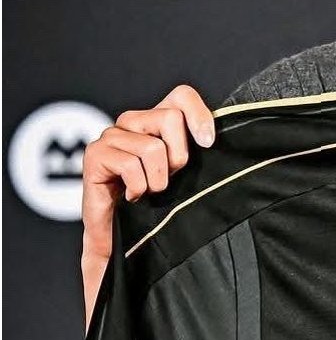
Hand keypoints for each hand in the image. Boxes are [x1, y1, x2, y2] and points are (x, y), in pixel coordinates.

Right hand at [80, 84, 214, 327]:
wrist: (129, 244)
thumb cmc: (165, 210)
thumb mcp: (193, 177)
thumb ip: (204, 151)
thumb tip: (237, 137)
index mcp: (158, 122)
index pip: (181, 95)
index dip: (198, 114)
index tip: (209, 144)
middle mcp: (134, 123)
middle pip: (169, 117)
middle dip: (180, 156)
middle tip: (172, 180)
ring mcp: (112, 137)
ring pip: (152, 146)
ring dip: (159, 179)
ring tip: (151, 192)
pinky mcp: (95, 156)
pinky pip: (129, 163)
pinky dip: (138, 186)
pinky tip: (132, 198)